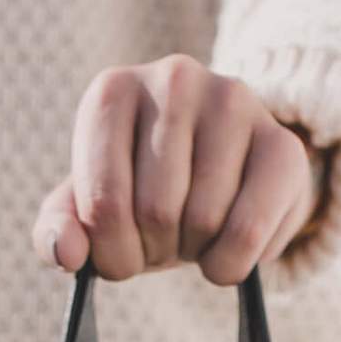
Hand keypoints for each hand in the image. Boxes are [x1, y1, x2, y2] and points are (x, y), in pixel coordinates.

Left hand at [32, 56, 319, 286]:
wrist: (218, 177)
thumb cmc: (142, 194)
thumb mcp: (89, 211)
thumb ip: (58, 233)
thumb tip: (65, 254)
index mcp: (112, 92)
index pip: (103, 202)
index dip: (113, 254)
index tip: (123, 253)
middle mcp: (172, 78)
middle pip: (156, 212)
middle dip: (156, 251)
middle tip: (164, 240)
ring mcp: (232, 100)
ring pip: (204, 220)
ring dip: (197, 255)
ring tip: (195, 232)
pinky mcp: (282, 141)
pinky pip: (251, 231)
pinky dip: (235, 263)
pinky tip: (230, 248)